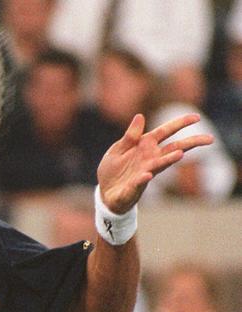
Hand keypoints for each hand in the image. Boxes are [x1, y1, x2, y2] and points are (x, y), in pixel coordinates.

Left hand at [97, 113, 212, 213]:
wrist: (104, 194)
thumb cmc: (113, 170)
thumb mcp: (118, 149)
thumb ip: (130, 136)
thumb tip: (140, 116)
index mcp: (144, 147)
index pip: (165, 132)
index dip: (180, 124)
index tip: (197, 117)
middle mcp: (149, 160)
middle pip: (173, 149)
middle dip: (190, 143)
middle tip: (210, 139)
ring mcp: (143, 174)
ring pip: (159, 166)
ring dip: (169, 160)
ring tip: (180, 154)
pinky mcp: (132, 188)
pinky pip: (138, 183)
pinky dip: (142, 179)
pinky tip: (147, 174)